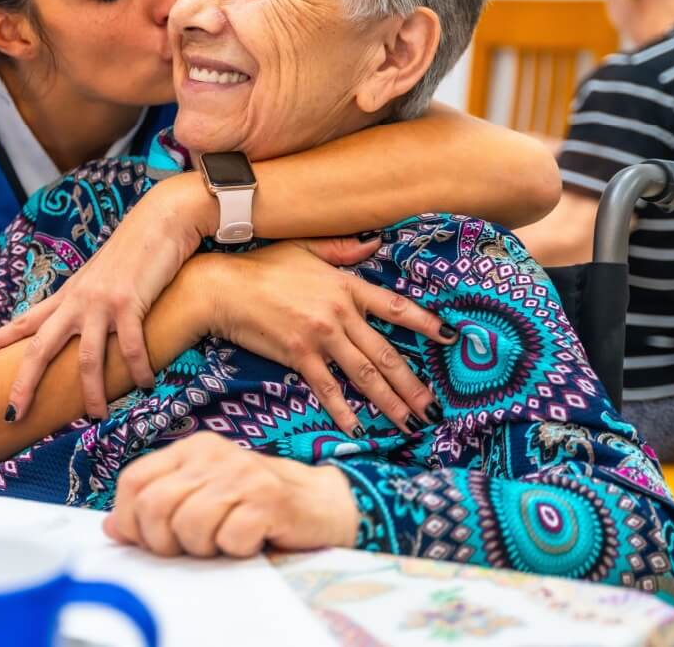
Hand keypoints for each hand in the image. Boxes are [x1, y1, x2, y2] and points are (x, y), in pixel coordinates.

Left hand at [0, 174, 213, 420]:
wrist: (159, 222)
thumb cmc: (134, 251)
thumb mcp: (99, 277)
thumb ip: (86, 300)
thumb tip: (80, 322)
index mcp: (68, 296)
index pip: (26, 321)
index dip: (0, 339)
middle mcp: (77, 302)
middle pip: (40, 349)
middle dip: (24, 384)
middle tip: (12, 414)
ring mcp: (101, 304)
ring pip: (86, 359)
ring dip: (91, 393)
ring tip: (96, 415)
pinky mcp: (129, 304)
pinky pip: (129, 348)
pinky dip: (137, 370)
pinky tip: (145, 383)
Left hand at [103, 434, 357, 557]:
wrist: (322, 503)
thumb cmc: (255, 504)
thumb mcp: (202, 496)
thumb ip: (158, 505)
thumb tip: (112, 526)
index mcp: (191, 450)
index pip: (133, 480)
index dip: (130, 519)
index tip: (147, 540)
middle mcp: (213, 455)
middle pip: (154, 506)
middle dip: (164, 541)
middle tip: (190, 547)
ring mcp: (242, 475)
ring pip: (189, 525)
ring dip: (203, 548)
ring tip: (223, 540)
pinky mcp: (269, 500)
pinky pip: (229, 539)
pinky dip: (236, 550)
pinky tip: (251, 540)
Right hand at [204, 236, 455, 435]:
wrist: (222, 287)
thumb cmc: (261, 267)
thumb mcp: (305, 249)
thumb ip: (342, 250)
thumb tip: (374, 244)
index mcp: (346, 285)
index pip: (395, 306)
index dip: (425, 322)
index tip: (451, 337)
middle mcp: (339, 312)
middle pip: (385, 352)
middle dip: (413, 384)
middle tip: (434, 409)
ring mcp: (320, 336)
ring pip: (364, 374)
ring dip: (390, 402)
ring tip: (410, 424)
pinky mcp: (298, 355)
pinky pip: (327, 387)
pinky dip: (343, 410)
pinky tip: (358, 429)